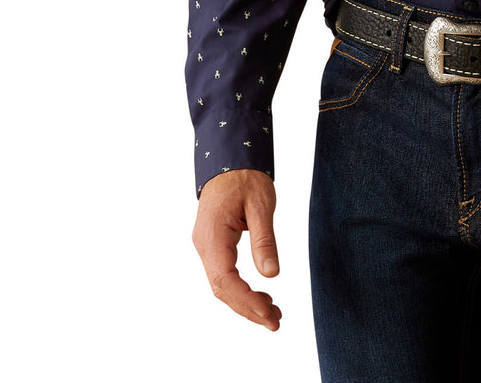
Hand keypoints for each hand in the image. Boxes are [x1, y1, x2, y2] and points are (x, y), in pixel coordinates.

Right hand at [192, 168, 282, 329]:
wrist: (229, 158)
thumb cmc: (245, 176)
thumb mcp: (262, 204)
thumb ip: (265, 240)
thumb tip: (271, 275)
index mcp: (213, 235)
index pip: (226, 279)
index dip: (246, 300)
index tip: (268, 313)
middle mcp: (204, 244)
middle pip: (222, 289)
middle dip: (247, 309)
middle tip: (276, 322)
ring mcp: (206, 245)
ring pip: (221, 284)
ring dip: (244, 302)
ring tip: (272, 313)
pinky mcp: (212, 244)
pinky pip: (223, 274)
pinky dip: (240, 289)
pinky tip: (259, 297)